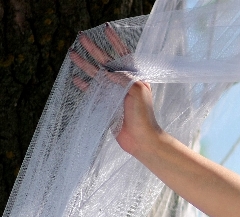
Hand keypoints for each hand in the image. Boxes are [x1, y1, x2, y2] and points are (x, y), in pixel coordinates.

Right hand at [69, 24, 162, 156]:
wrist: (142, 139)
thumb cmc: (144, 115)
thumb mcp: (137, 91)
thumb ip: (123, 78)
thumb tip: (107, 71)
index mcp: (135, 78)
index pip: (124, 55)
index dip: (115, 42)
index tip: (106, 29)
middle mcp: (125, 84)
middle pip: (106, 62)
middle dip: (94, 50)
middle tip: (81, 38)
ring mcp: (115, 94)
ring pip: (97, 75)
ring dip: (85, 65)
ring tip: (72, 55)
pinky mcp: (108, 105)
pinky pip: (94, 92)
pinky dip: (85, 86)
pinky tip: (76, 79)